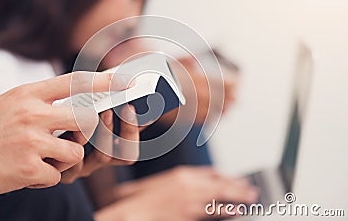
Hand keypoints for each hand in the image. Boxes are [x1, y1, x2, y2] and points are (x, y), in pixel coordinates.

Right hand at [0, 72, 130, 196]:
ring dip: (64, 159)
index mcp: (28, 94)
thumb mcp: (12, 102)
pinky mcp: (27, 168)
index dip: (103, 82)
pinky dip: (46, 177)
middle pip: (85, 119)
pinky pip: (57, 175)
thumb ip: (43, 99)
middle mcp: (32, 114)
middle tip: (77, 136)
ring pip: (75, 151)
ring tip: (41, 158)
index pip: (74, 83)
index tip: (125, 81)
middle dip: (88, 132)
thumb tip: (79, 99)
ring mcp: (30, 141)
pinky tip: (26, 171)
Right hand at [96, 166, 258, 220]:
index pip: (212, 173)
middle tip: (252, 190)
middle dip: (237, 186)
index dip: (227, 177)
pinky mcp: (188, 213)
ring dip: (238, 197)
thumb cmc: (147, 198)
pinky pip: (212, 211)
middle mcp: (189, 183)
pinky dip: (226, 210)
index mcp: (182, 173)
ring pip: (220, 195)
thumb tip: (202, 182)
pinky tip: (237, 211)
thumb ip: (186, 181)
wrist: (134, 211)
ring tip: (251, 199)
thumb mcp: (166, 182)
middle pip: (220, 183)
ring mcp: (189, 198)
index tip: (238, 181)